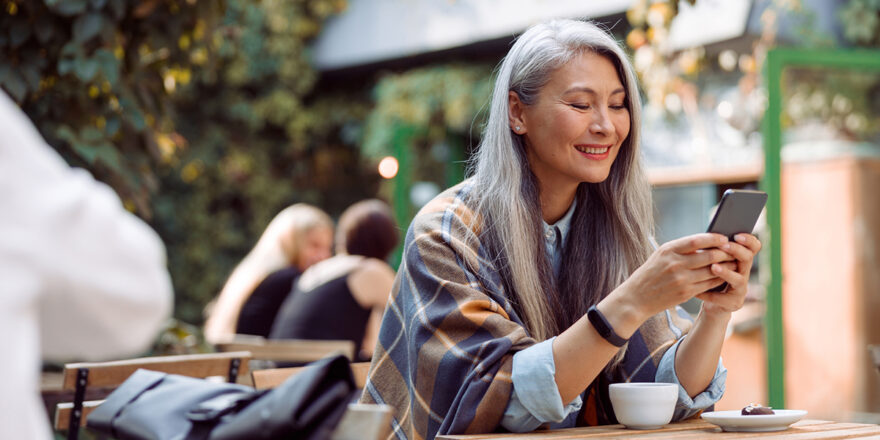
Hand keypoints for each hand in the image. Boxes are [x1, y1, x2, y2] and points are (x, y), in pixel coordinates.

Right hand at [619, 233, 735, 318]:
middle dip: (724, 252)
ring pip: (712, 270)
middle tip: (733, 250)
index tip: (723, 237)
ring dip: (726, 266)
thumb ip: (680, 249)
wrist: (636, 298)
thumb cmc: (650, 274)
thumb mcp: (660, 256)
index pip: (696, 240)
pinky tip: (724, 276)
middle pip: (708, 255)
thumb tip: (705, 242)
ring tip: (733, 262)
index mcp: (668, 250)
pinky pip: (708, 284)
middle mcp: (675, 264)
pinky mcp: (686, 293)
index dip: (713, 238)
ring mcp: (681, 279)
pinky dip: (719, 279)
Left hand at [696, 233, 761, 316]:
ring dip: (726, 272)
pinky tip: (698, 292)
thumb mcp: (711, 262)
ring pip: (739, 279)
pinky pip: (722, 298)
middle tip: (724, 246)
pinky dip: (709, 294)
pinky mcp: (734, 303)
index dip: (749, 240)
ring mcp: (741, 289)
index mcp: (741, 260)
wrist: (711, 303)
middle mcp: (744, 273)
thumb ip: (713, 251)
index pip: (754, 247)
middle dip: (736, 251)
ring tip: (713, 267)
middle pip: (747, 259)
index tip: (736, 235)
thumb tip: (706, 236)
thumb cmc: (710, 277)